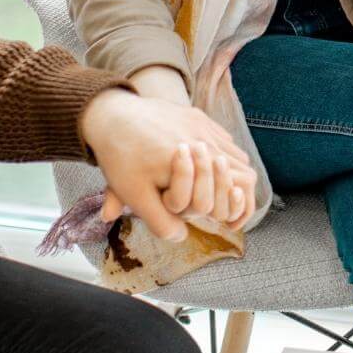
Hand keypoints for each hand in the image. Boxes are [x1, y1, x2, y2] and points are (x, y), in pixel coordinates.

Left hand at [78, 87, 257, 238]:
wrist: (109, 114)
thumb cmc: (121, 157)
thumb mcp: (136, 196)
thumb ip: (160, 221)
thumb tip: (181, 238)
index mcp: (196, 163)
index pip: (239, 185)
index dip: (238, 208)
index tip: (229, 222)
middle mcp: (205, 141)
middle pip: (243, 169)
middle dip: (237, 191)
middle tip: (224, 209)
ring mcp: (202, 125)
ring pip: (234, 152)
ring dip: (229, 172)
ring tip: (215, 189)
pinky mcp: (196, 115)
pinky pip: (221, 135)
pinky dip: (221, 152)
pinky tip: (206, 165)